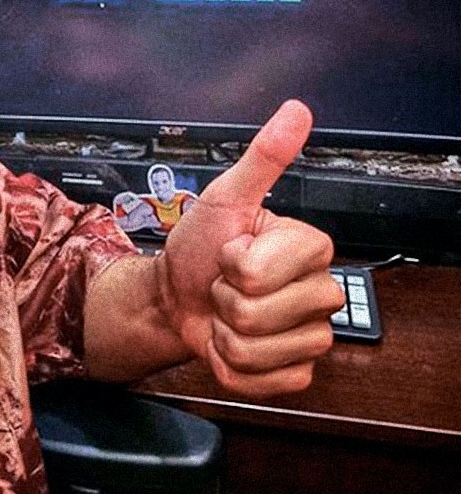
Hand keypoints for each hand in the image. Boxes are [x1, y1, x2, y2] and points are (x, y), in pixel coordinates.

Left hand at [157, 100, 344, 397]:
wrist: (173, 296)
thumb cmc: (197, 246)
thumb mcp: (223, 196)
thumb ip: (262, 158)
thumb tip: (296, 113)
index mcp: (309, 248)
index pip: (261, 272)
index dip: (231, 265)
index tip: (230, 251)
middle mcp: (319, 292)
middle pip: (261, 313)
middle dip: (224, 299)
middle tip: (224, 283)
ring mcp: (309, 335)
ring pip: (260, 349)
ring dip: (225, 333)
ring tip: (225, 311)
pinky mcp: (293, 372)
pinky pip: (264, 380)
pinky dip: (230, 365)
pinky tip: (229, 342)